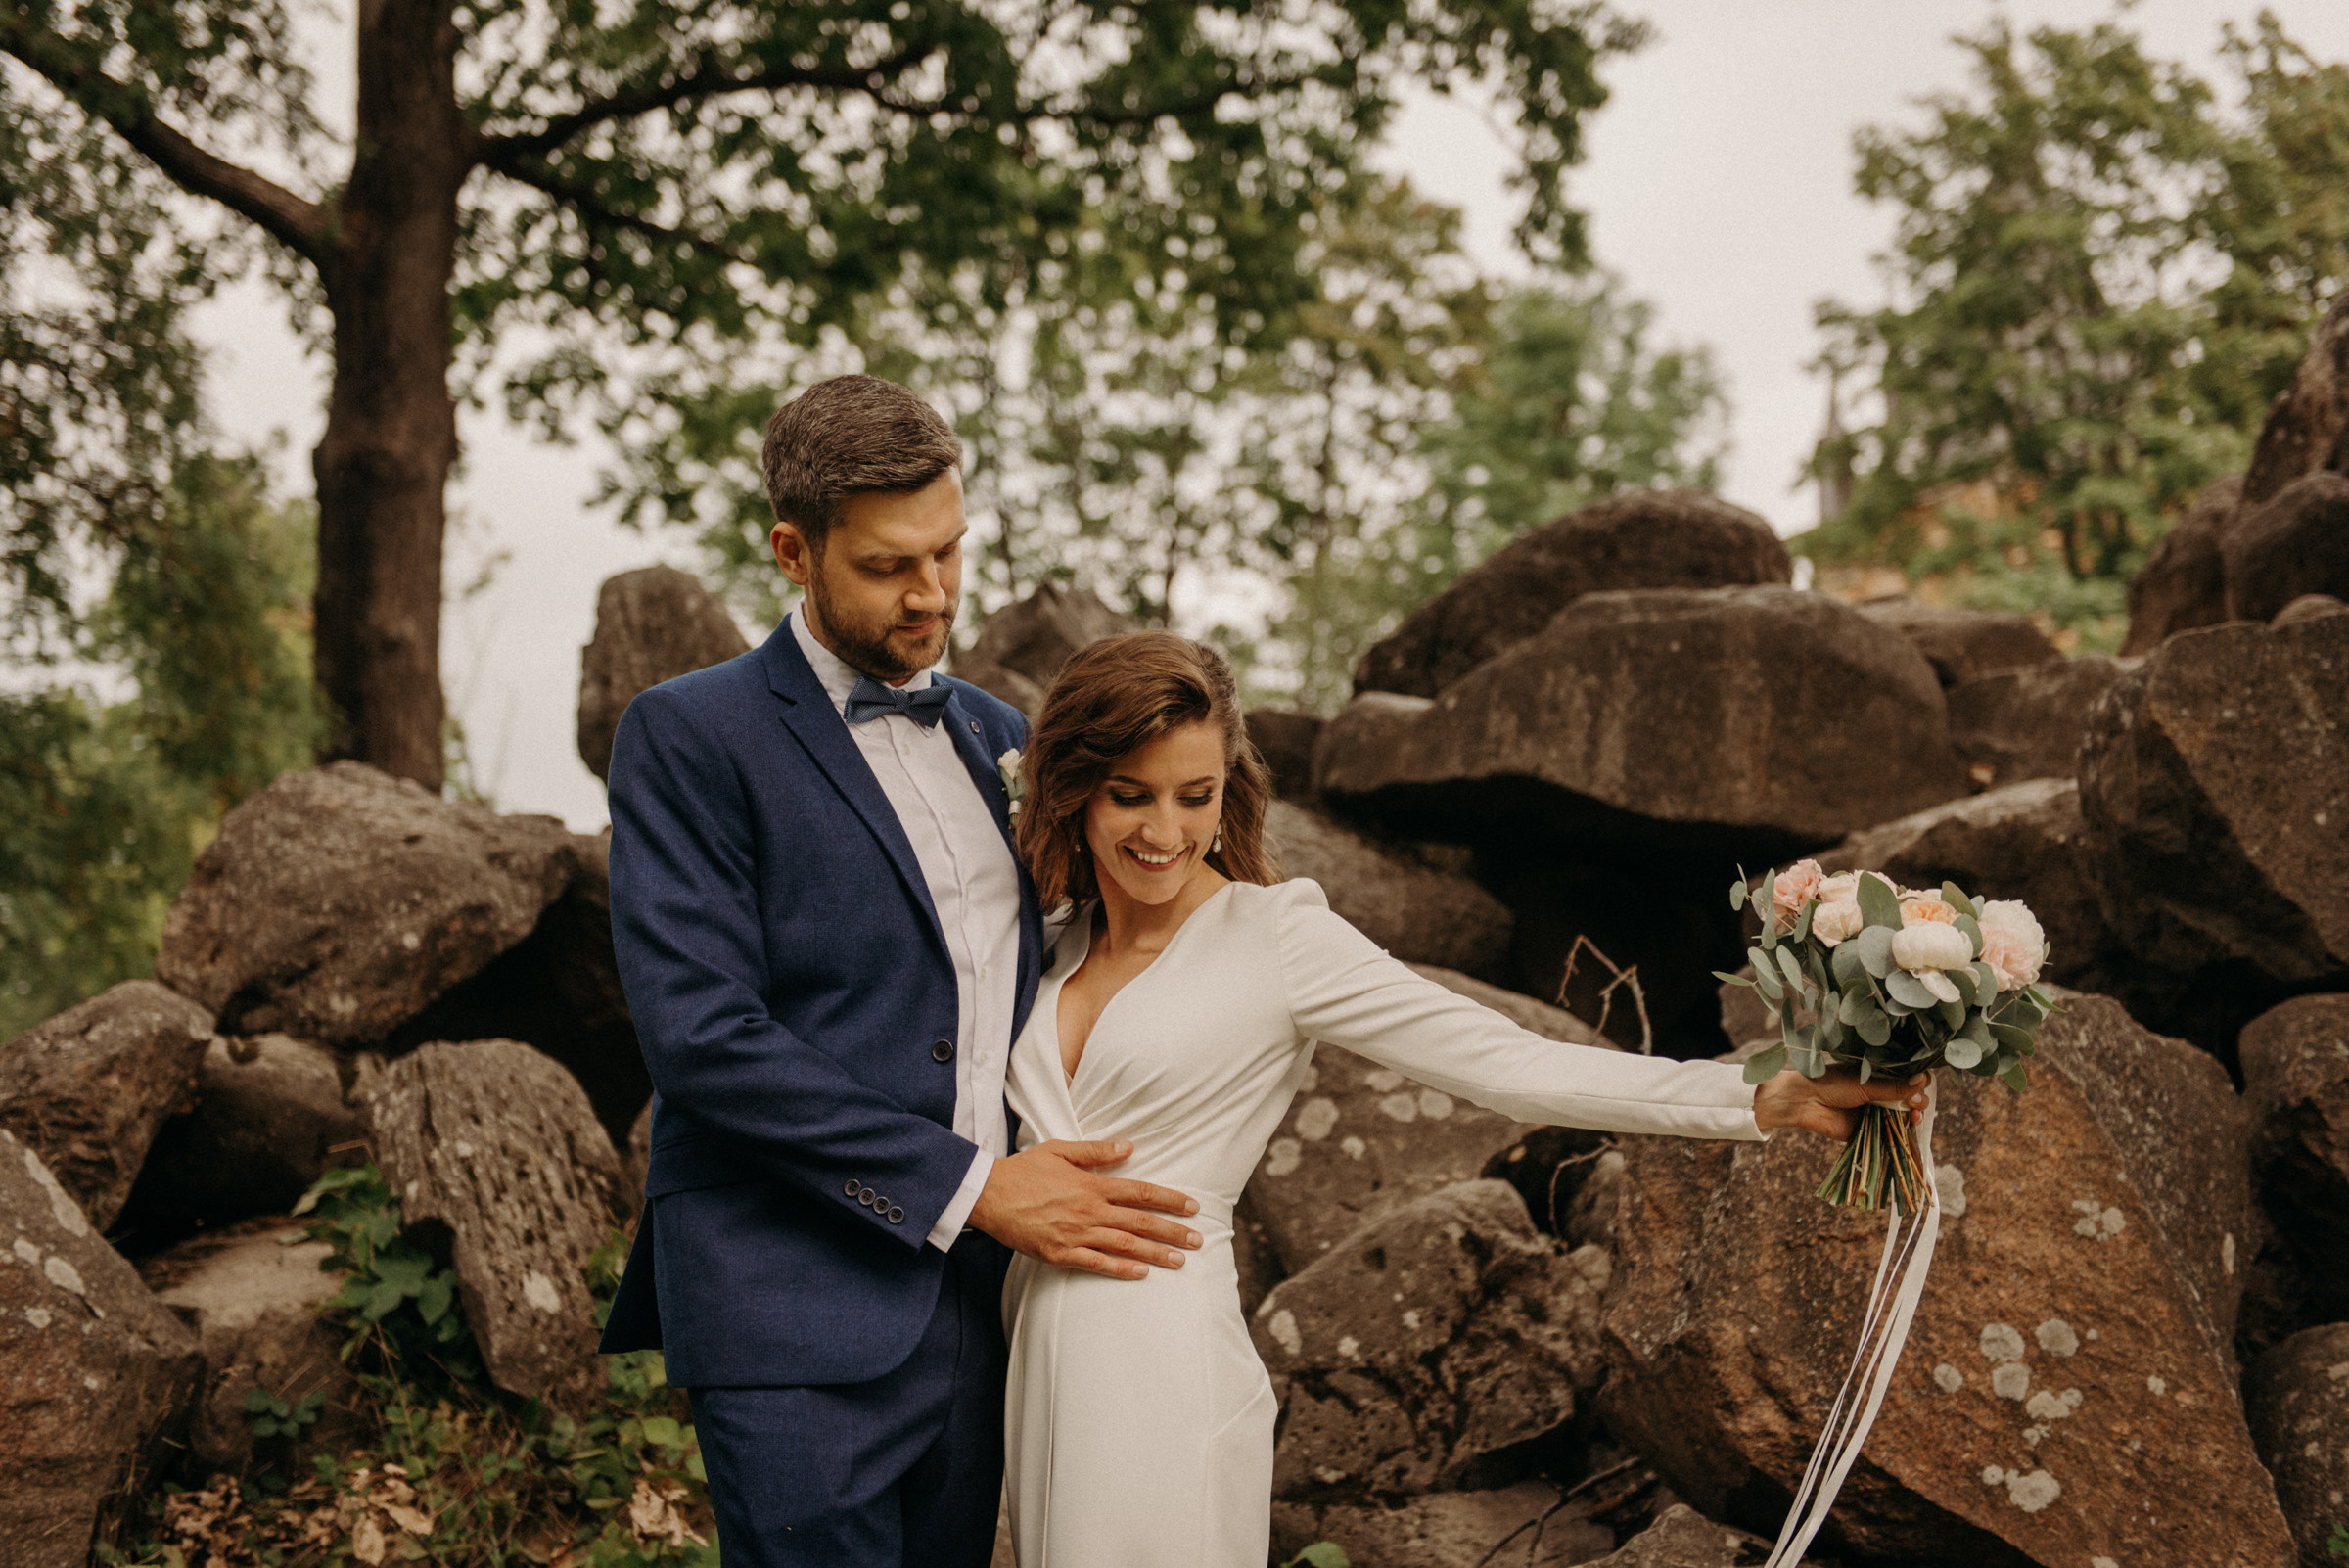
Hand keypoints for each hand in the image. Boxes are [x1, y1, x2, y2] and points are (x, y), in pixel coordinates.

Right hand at [968, 1139, 1203, 1279]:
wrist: (987, 1195)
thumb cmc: (1023, 1170)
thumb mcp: (1060, 1150)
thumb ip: (1097, 1151)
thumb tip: (1130, 1146)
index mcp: (1092, 1185)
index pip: (1140, 1192)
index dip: (1170, 1199)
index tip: (1192, 1206)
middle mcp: (1089, 1211)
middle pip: (1140, 1222)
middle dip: (1173, 1231)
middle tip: (1199, 1240)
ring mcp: (1076, 1234)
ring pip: (1125, 1246)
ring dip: (1156, 1253)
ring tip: (1181, 1260)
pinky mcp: (1060, 1254)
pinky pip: (1097, 1264)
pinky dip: (1121, 1269)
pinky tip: (1141, 1273)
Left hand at [1753, 1068, 1928, 1141]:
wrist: (1804, 1102)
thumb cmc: (1832, 1084)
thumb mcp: (1866, 1084)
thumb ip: (1894, 1087)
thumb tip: (1925, 1080)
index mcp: (1879, 1076)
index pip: (1908, 1079)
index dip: (1918, 1084)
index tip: (1921, 1087)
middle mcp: (1879, 1093)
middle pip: (1909, 1099)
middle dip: (1918, 1102)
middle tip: (1917, 1105)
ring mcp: (1875, 1112)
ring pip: (1902, 1117)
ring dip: (1912, 1118)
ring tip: (1914, 1118)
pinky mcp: (1868, 1130)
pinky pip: (1889, 1134)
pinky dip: (1900, 1134)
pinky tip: (1908, 1132)